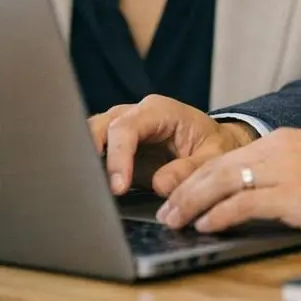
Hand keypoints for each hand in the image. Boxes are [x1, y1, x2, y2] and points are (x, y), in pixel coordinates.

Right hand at [88, 94, 257, 196]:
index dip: (118, 157)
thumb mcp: (213, 158)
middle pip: (100, 126)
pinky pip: (95, 152)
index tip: (119, 187)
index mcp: (159, 110)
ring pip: (91, 135)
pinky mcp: (117, 146)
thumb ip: (190, 170)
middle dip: (92, 155)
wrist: (212, 144)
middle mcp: (135, 114)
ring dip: (88, 161)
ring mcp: (122, 127)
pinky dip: (91, 168)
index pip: (126, 128)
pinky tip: (94, 189)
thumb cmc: (213, 146)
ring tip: (92, 190)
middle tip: (96, 188)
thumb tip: (160, 184)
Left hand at [157, 127, 300, 243]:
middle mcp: (282, 148)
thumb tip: (270, 187)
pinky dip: (221, 213)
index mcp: (289, 140)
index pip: (231, 155)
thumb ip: (295, 169)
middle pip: (219, 165)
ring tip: (174, 219)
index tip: (182, 191)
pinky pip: (246, 202)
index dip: (201, 174)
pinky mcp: (296, 195)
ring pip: (224, 181)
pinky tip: (207, 224)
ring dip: (193, 201)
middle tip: (165, 208)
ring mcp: (288, 170)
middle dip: (186, 188)